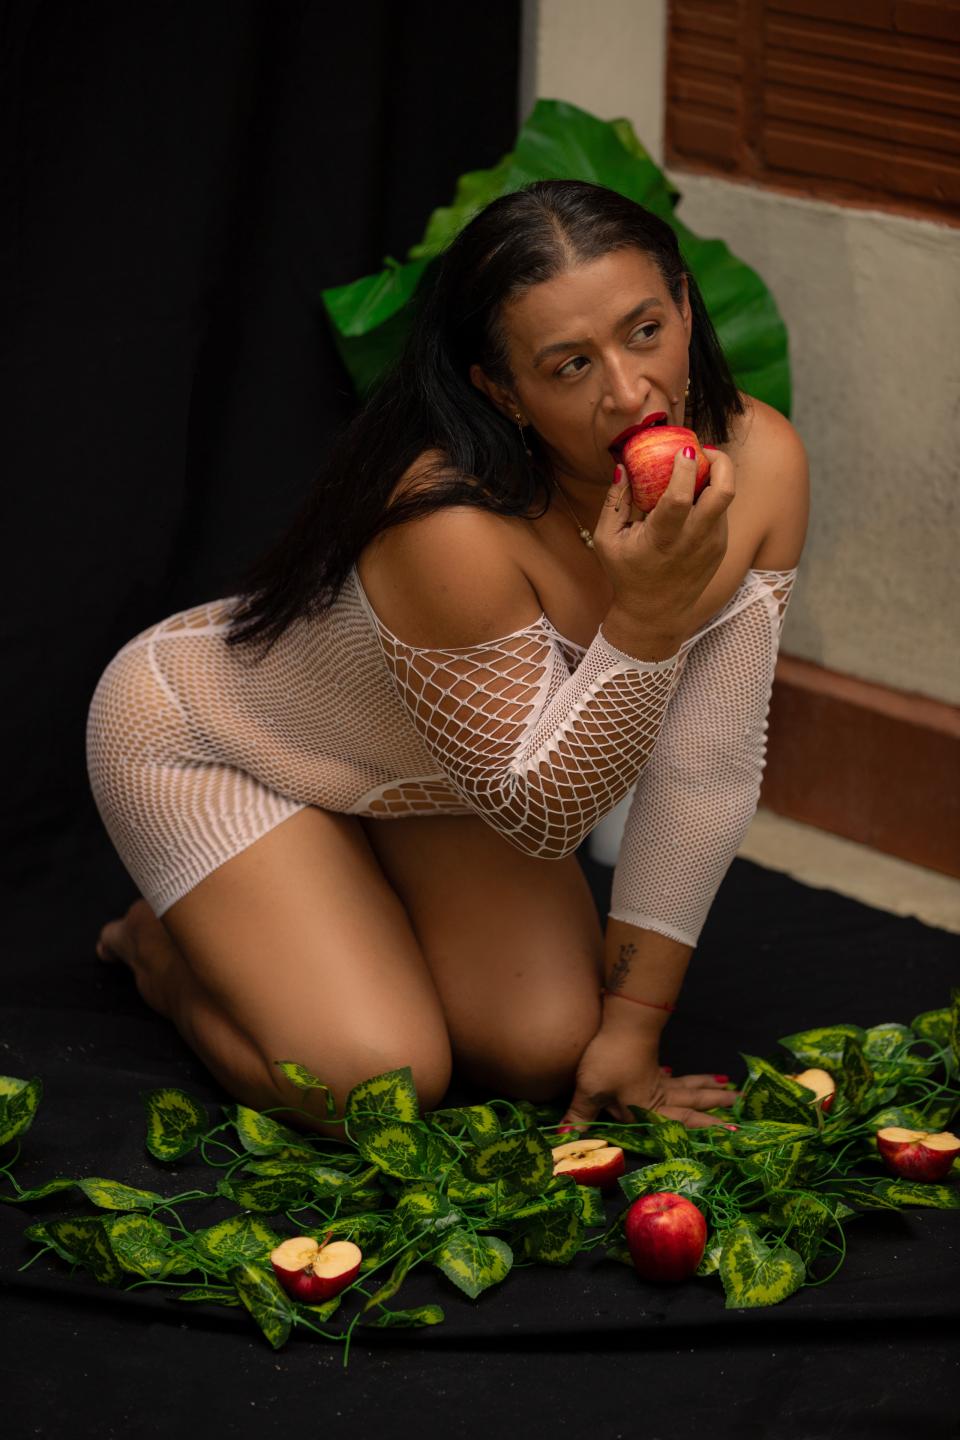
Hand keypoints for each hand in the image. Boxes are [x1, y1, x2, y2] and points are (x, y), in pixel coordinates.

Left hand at [559, 1024, 739, 1129]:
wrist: (622, 1022)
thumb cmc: (609, 1060)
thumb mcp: (590, 1090)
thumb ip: (579, 1117)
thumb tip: (562, 1140)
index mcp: (650, 1109)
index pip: (683, 1125)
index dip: (706, 1130)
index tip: (733, 1132)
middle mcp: (659, 1096)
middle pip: (693, 1105)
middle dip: (716, 1110)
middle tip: (742, 1113)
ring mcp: (657, 1078)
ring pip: (689, 1087)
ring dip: (708, 1091)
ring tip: (730, 1090)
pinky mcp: (650, 1062)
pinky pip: (676, 1076)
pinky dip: (688, 1078)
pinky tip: (685, 1078)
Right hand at [593, 447, 734, 641]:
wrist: (655, 614)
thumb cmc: (626, 574)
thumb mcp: (607, 540)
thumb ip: (614, 501)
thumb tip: (622, 466)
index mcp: (662, 538)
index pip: (680, 497)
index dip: (686, 469)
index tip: (683, 450)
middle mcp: (693, 540)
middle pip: (724, 492)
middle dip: (720, 462)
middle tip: (703, 450)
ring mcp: (711, 544)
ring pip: (725, 499)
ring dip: (715, 477)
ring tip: (696, 468)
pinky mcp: (720, 547)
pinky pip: (720, 513)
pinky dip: (710, 497)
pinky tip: (693, 495)